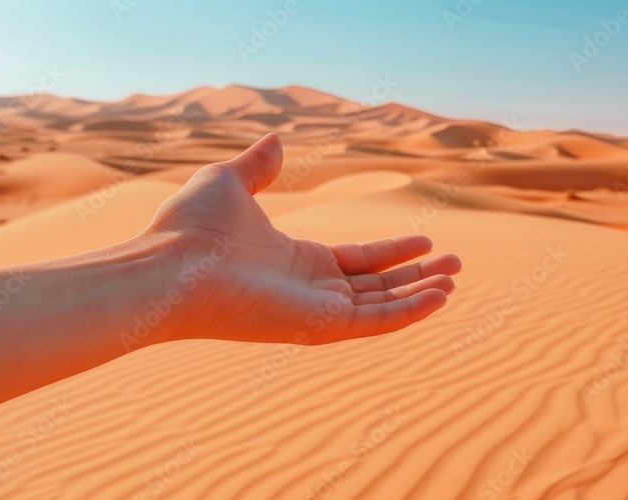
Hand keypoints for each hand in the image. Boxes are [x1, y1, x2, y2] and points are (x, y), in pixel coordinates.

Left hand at [147, 133, 461, 344]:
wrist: (171, 264)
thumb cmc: (192, 226)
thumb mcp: (230, 182)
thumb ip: (258, 166)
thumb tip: (274, 140)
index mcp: (295, 260)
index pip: (357, 260)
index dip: (393, 252)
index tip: (426, 241)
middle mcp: (309, 290)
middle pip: (376, 286)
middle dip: (416, 276)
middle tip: (455, 265)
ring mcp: (315, 310)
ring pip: (381, 307)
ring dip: (420, 294)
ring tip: (456, 280)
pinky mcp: (318, 326)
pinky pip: (374, 322)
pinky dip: (409, 312)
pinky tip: (440, 297)